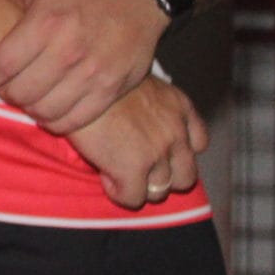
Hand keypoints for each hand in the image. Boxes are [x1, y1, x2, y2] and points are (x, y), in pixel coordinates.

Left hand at [0, 0, 166, 134]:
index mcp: (47, 21)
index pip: (3, 64)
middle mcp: (69, 49)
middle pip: (21, 91)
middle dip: (7, 93)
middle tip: (8, 86)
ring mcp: (93, 72)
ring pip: (46, 109)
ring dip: (31, 108)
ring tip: (29, 96)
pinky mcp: (111, 89)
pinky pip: (75, 120)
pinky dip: (57, 120)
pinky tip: (51, 108)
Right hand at [66, 75, 207, 208]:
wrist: (75, 80)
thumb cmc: (97, 75)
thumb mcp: (136, 79)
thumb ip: (150, 104)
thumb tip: (139, 124)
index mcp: (179, 106)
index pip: (199, 143)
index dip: (178, 152)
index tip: (158, 151)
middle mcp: (175, 131)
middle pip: (186, 176)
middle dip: (164, 177)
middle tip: (138, 168)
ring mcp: (157, 153)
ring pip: (160, 191)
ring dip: (140, 186)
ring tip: (116, 171)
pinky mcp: (132, 169)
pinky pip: (133, 198)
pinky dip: (119, 192)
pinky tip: (105, 175)